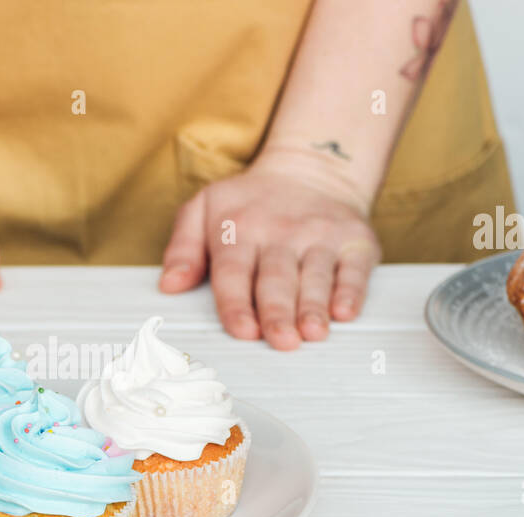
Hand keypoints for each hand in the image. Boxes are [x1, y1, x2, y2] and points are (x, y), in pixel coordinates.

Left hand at [159, 150, 380, 349]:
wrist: (310, 169)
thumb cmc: (251, 201)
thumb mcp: (203, 208)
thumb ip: (182, 248)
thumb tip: (169, 285)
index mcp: (239, 229)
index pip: (234, 273)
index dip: (238, 304)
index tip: (243, 331)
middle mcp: (281, 233)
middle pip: (277, 279)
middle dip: (278, 312)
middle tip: (281, 340)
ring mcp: (319, 236)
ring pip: (316, 276)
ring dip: (314, 306)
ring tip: (312, 333)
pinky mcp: (354, 240)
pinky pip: (354, 267)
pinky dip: (352, 290)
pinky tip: (345, 311)